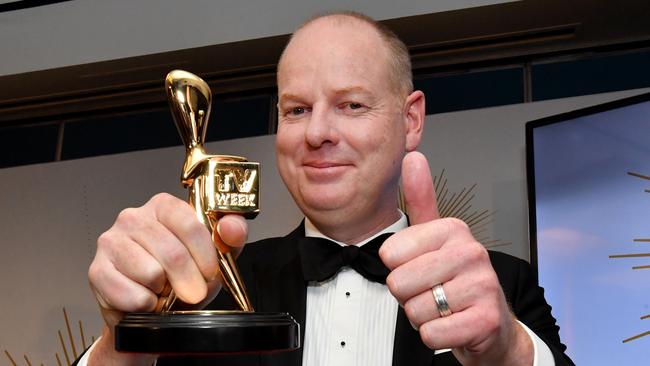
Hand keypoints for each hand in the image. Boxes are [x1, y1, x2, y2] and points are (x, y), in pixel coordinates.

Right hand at [86, 193, 247, 364]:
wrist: (151, 309)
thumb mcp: (215, 255)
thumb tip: (231, 226)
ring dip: (164, 292)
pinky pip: (132, 294)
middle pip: (172, 252)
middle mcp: (133, 217)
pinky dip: (146, 305)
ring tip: (163, 290)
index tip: (211, 274)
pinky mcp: (96, 270)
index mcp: (163, 206)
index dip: (205, 255)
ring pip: (151, 274)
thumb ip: (231, 236)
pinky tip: (146, 300)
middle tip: (192, 293)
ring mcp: (111, 242)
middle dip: (189, 281)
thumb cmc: (183, 276)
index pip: (189, 224)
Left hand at [379, 152, 531, 365]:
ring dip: (422, 317)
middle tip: (432, 292)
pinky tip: (453, 325)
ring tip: (444, 308)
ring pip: (413, 310)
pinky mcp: (485, 320)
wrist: (490, 325)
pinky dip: (434, 336)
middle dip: (408, 296)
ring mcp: (482, 285)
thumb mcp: (436, 238)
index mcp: (453, 229)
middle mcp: (471, 252)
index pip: (389, 254)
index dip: (398, 269)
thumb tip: (413, 156)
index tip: (421, 269)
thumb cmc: (455, 280)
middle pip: (398, 283)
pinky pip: (430, 334)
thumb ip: (421, 200)